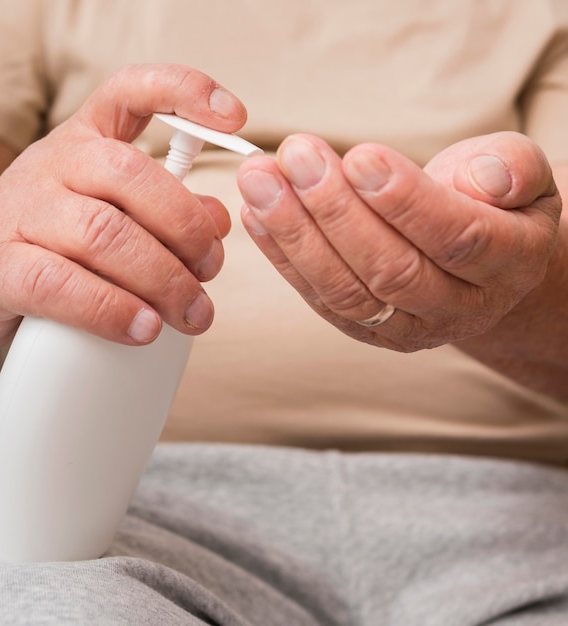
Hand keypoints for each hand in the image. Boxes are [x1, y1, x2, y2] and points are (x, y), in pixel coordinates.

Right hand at [0, 64, 245, 357]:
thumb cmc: (54, 246)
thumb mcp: (112, 215)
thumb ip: (166, 212)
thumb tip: (217, 219)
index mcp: (86, 142)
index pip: (131, 92)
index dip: (184, 92)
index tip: (234, 119)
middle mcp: (53, 164)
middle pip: (132, 175)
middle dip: (187, 229)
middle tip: (210, 271)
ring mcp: (21, 211)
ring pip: (103, 233)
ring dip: (163, 280)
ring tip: (191, 313)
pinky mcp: (0, 267)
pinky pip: (61, 285)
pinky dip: (112, 310)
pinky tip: (144, 329)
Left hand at [237, 131, 559, 351]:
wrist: (475, 260)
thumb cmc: (493, 204)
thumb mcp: (520, 174)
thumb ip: (512, 169)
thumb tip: (486, 180)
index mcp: (509, 264)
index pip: (457, 238)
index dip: (405, 201)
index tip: (359, 156)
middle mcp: (458, 308)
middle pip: (390, 270)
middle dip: (336, 211)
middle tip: (294, 157)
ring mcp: (406, 328)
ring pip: (345, 291)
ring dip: (295, 234)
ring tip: (259, 180)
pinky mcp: (364, 330)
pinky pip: (319, 298)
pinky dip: (282, 256)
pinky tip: (255, 212)